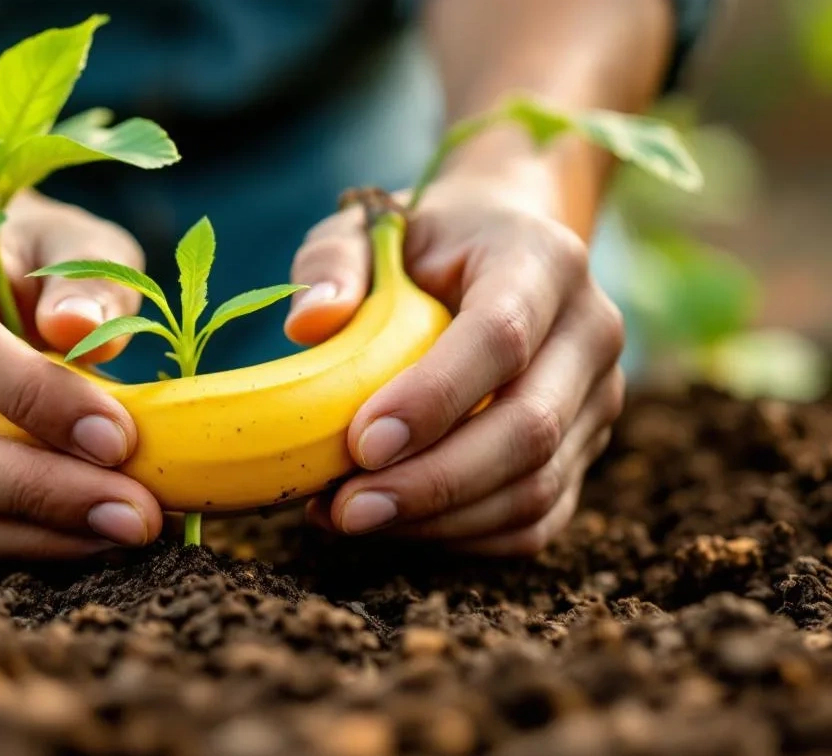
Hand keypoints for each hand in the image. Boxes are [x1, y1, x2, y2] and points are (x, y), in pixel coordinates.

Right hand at [0, 192, 162, 559]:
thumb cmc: (24, 258)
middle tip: (133, 514)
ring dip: (24, 538)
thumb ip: (84, 274)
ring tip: (121, 534)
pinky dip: (5, 552)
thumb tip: (78, 328)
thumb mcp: (66, 240)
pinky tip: (81, 541)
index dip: (29, 397)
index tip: (119, 438)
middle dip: (30, 490)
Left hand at [285, 175, 625, 555]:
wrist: (501, 246)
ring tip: (349, 516)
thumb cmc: (421, 243)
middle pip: (528, 427)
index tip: (360, 443)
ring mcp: (598, 397)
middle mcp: (589, 330)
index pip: (500, 337)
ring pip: (536, 487)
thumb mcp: (367, 229)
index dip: (433, 398)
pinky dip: (461, 536)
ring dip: (440, 519)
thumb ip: (333, 263)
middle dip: (433, 481)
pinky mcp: (584, 449)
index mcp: (542, 259)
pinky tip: (393, 524)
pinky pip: (535, 519)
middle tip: (347, 508)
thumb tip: (307, 324)